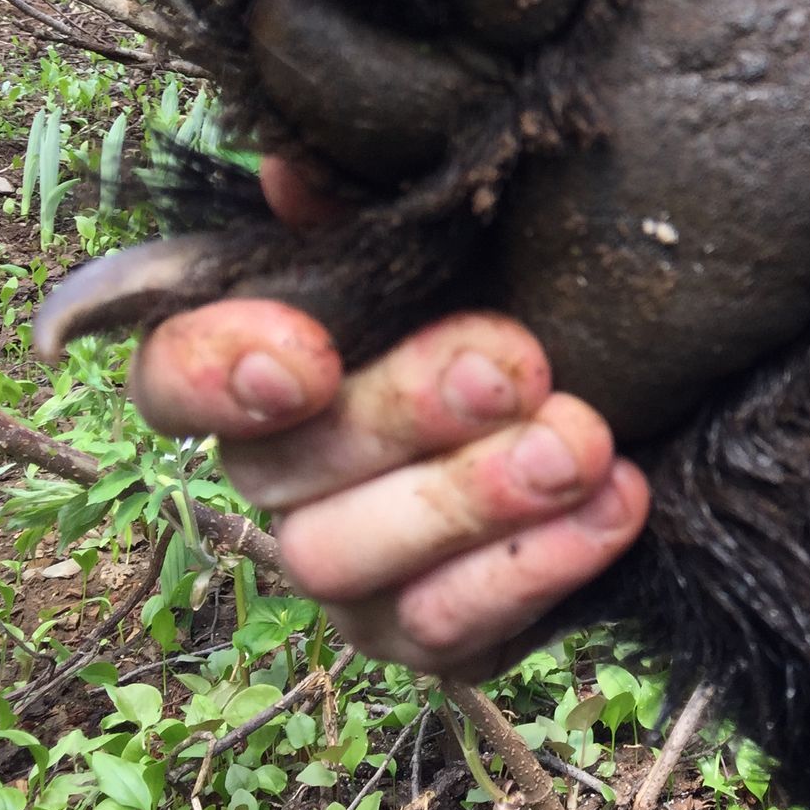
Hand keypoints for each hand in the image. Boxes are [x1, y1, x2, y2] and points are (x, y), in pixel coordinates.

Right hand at [126, 162, 650, 680]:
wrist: (634, 383)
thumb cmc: (522, 289)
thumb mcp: (463, 237)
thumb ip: (375, 210)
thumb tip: (296, 174)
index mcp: (267, 363)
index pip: (174, 378)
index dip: (217, 376)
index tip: (306, 358)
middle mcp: (283, 477)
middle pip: (282, 472)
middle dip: (404, 415)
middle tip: (517, 367)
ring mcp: (348, 569)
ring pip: (348, 563)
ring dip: (475, 500)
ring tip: (582, 444)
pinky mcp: (428, 635)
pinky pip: (448, 632)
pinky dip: (536, 569)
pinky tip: (615, 502)